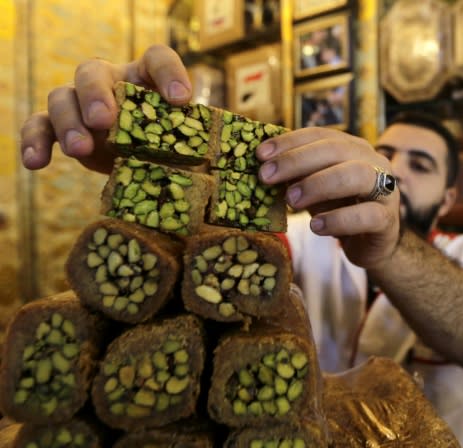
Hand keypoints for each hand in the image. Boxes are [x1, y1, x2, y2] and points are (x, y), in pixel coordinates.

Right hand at [20, 45, 190, 172]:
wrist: (146, 167)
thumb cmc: (172, 148)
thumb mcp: (190, 145)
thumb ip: (201, 140)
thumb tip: (223, 154)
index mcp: (147, 78)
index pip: (157, 59)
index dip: (170, 74)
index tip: (181, 100)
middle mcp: (111, 81)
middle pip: (94, 71)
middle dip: (97, 95)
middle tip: (106, 122)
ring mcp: (82, 102)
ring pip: (62, 96)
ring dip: (69, 122)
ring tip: (80, 150)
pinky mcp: (63, 128)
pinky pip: (40, 125)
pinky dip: (34, 141)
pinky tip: (37, 163)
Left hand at [256, 127, 400, 268]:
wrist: (370, 244)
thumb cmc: (341, 208)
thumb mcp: (316, 188)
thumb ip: (297, 176)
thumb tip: (263, 168)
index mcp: (353, 148)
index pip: (321, 135)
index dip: (290, 142)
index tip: (260, 155)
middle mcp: (373, 161)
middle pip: (336, 150)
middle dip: (297, 161)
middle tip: (266, 177)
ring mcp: (385, 189)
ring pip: (356, 176)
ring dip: (318, 184)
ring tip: (290, 200)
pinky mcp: (388, 220)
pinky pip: (366, 215)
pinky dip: (339, 220)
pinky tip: (316, 227)